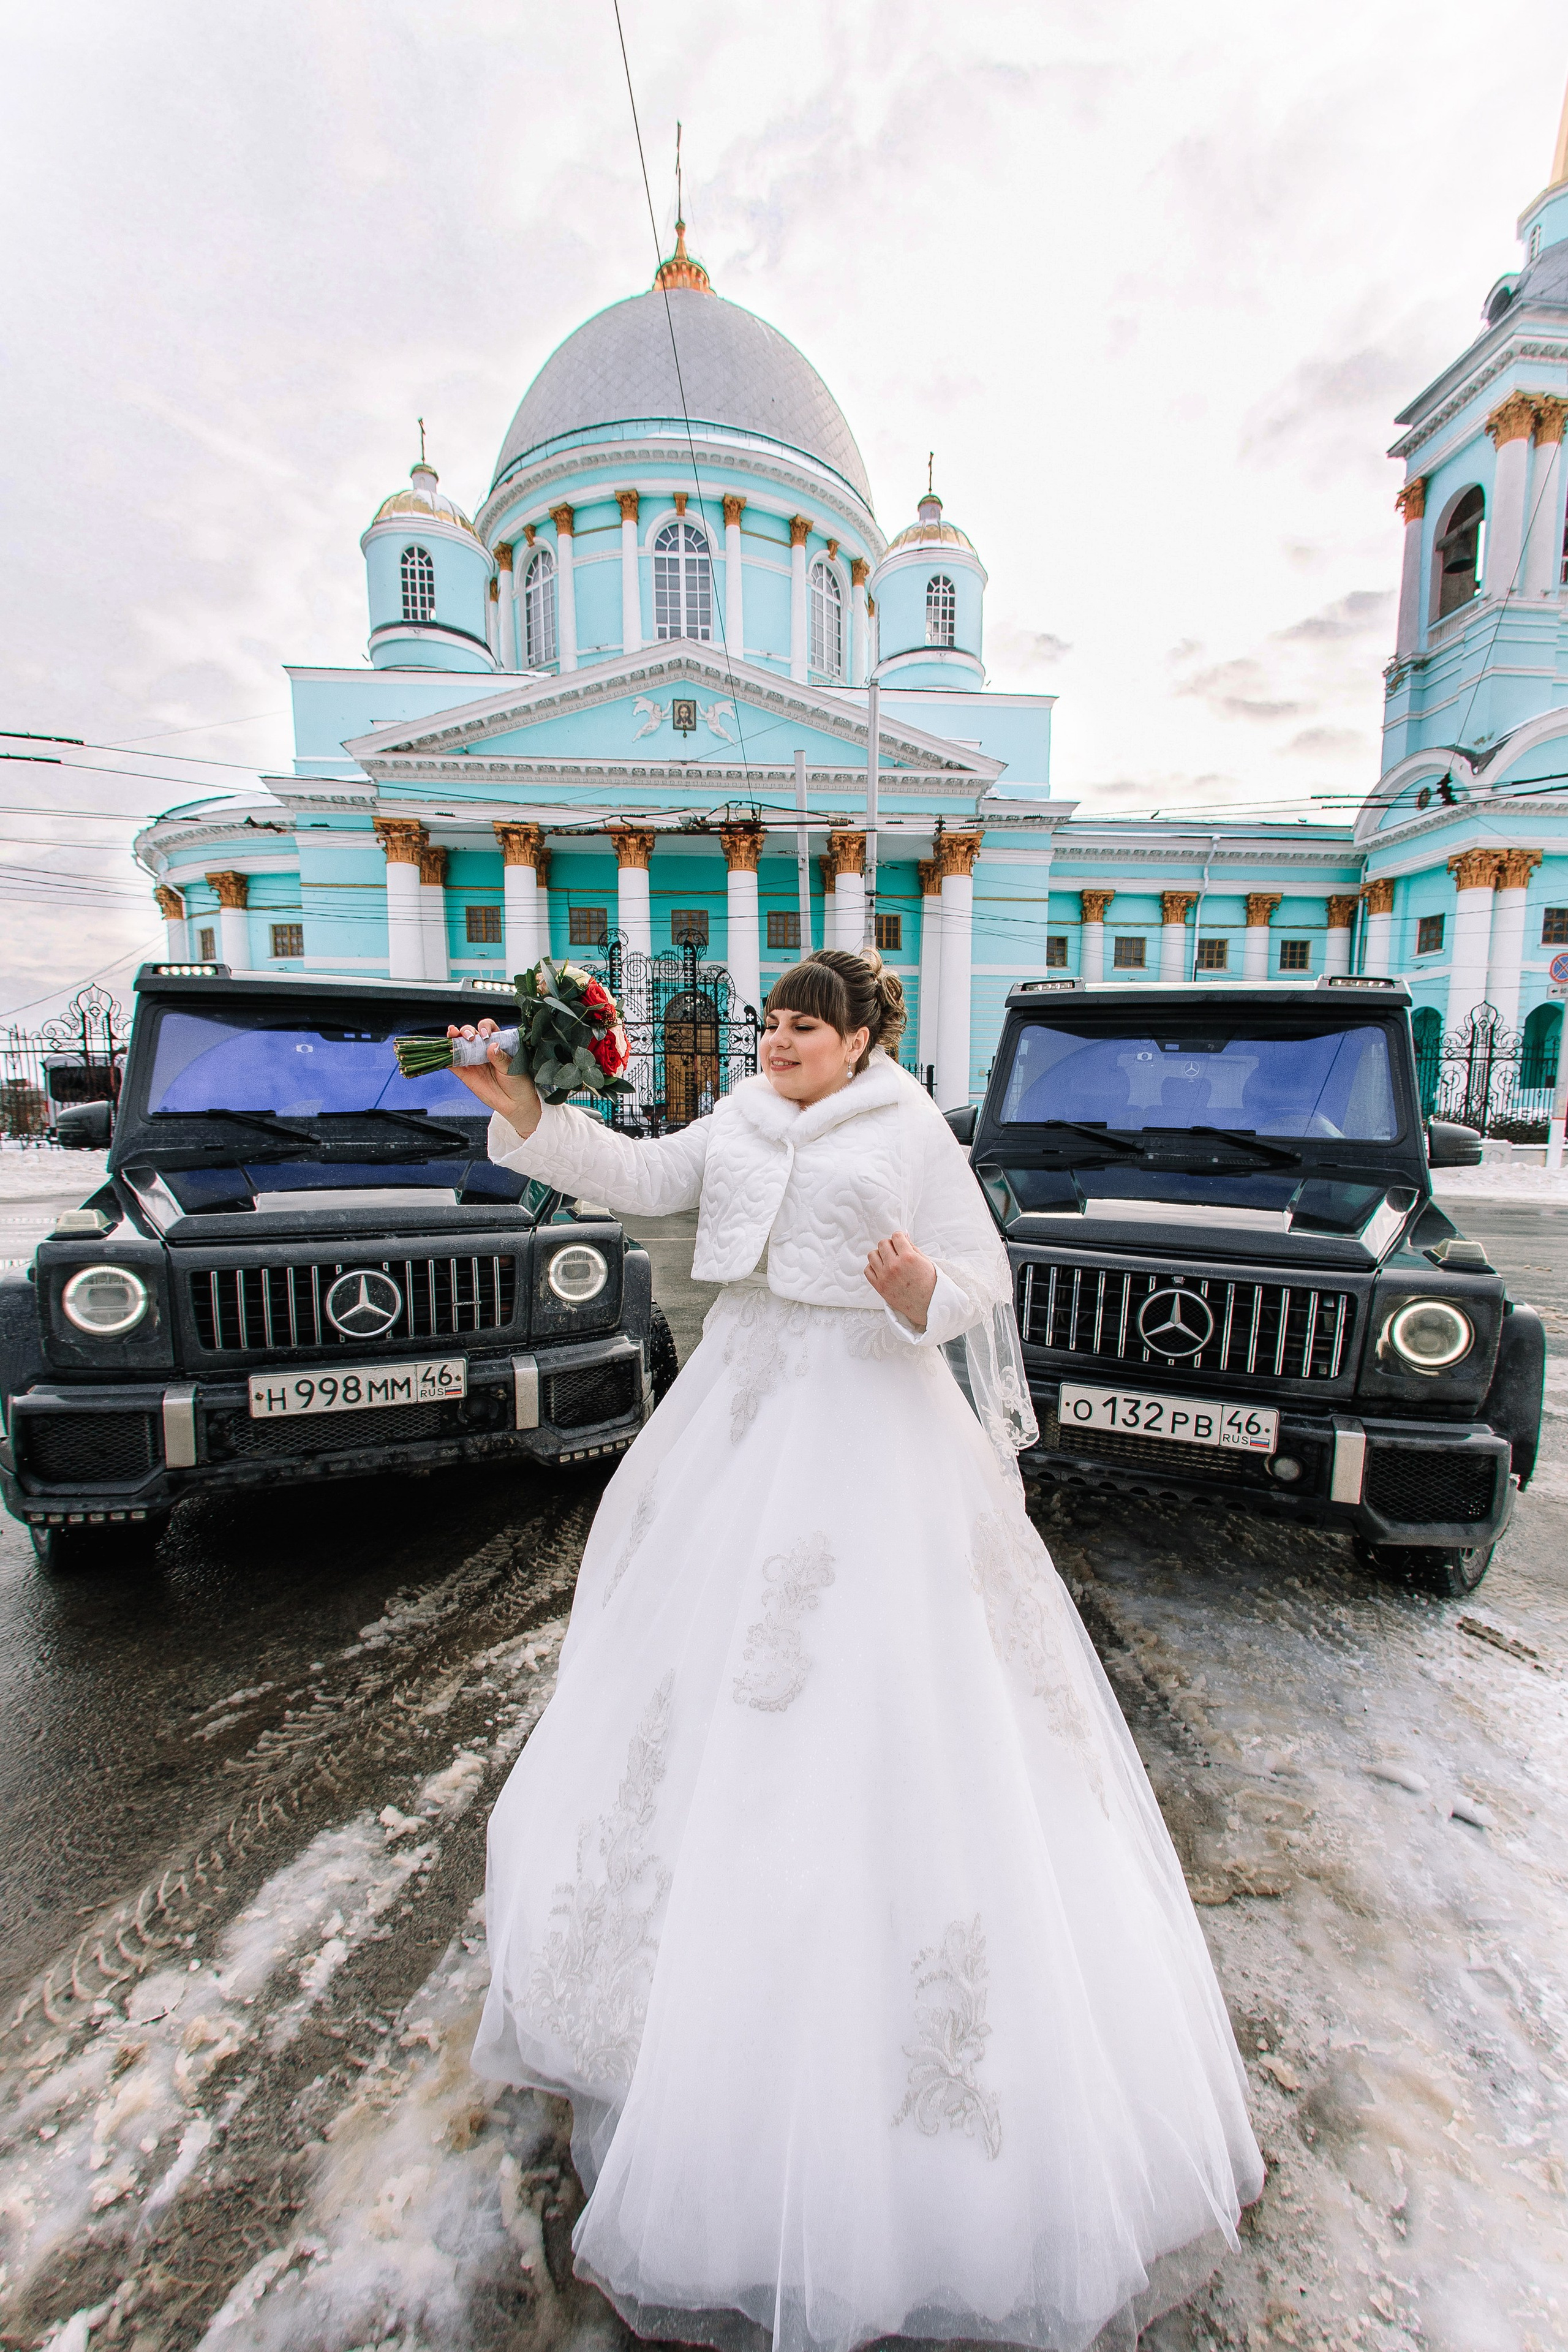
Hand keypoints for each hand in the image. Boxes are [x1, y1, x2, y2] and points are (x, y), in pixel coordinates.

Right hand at [446, 1020, 542, 1136]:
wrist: (516, 1103)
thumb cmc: (519, 1082)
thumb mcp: (513, 1068)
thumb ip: (501, 1058)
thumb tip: (492, 1046)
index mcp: (497, 1043)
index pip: (488, 1028)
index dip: (485, 1027)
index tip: (486, 1035)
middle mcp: (483, 1049)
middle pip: (470, 1033)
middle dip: (467, 1031)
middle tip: (471, 1037)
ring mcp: (473, 1061)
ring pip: (459, 1045)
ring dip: (453, 1038)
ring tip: (452, 1034)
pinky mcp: (465, 1074)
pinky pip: (453, 1064)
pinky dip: (447, 1058)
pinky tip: (445, 1052)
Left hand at [864, 1231, 937, 1330]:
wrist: (929, 1306)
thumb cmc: (930, 1285)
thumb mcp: (926, 1262)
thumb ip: (912, 1247)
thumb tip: (904, 1236)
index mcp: (908, 1257)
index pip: (896, 1236)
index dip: (899, 1238)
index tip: (901, 1242)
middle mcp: (894, 1266)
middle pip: (882, 1243)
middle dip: (890, 1245)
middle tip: (896, 1252)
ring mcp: (885, 1276)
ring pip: (872, 1255)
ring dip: (880, 1255)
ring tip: (888, 1261)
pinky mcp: (879, 1286)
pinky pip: (867, 1270)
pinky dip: (873, 1268)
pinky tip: (882, 1269)